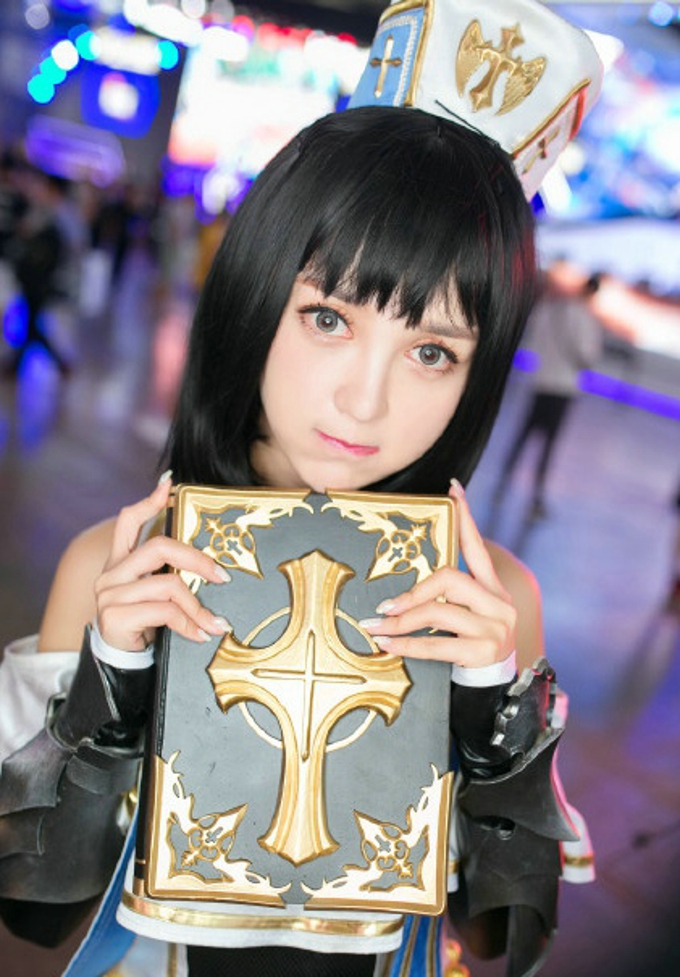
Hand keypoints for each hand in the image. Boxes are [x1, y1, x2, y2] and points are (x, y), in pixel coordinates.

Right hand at [94, 474, 230, 651]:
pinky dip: (189, 624)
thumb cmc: (144, 623)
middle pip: (159, 547)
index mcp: (121, 561)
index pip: (129, 521)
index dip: (149, 501)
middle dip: (196, 559)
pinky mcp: (115, 616)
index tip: (170, 483)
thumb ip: (168, 573)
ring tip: (215, 622)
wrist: (121, 661)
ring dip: (198, 606)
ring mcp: (111, 594)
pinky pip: (164, 611)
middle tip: (221, 576)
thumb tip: (209, 564)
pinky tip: (200, 633)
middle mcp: (112, 573)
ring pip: (167, 584)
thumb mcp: (154, 594)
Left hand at [360, 479, 515, 667]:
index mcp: (493, 590)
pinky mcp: (483, 651)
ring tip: (376, 626)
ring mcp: (493, 628)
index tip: (452, 490)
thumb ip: (448, 598)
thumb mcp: (468, 618)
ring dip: (401, 621)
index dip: (465, 518)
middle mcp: (498, 604)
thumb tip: (403, 590)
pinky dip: (406, 644)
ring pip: (439, 611)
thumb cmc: (472, 649)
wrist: (495, 693)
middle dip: (413, 592)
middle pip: (450, 578)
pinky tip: (386, 645)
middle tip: (386, 605)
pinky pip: (435, 643)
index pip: (477, 548)